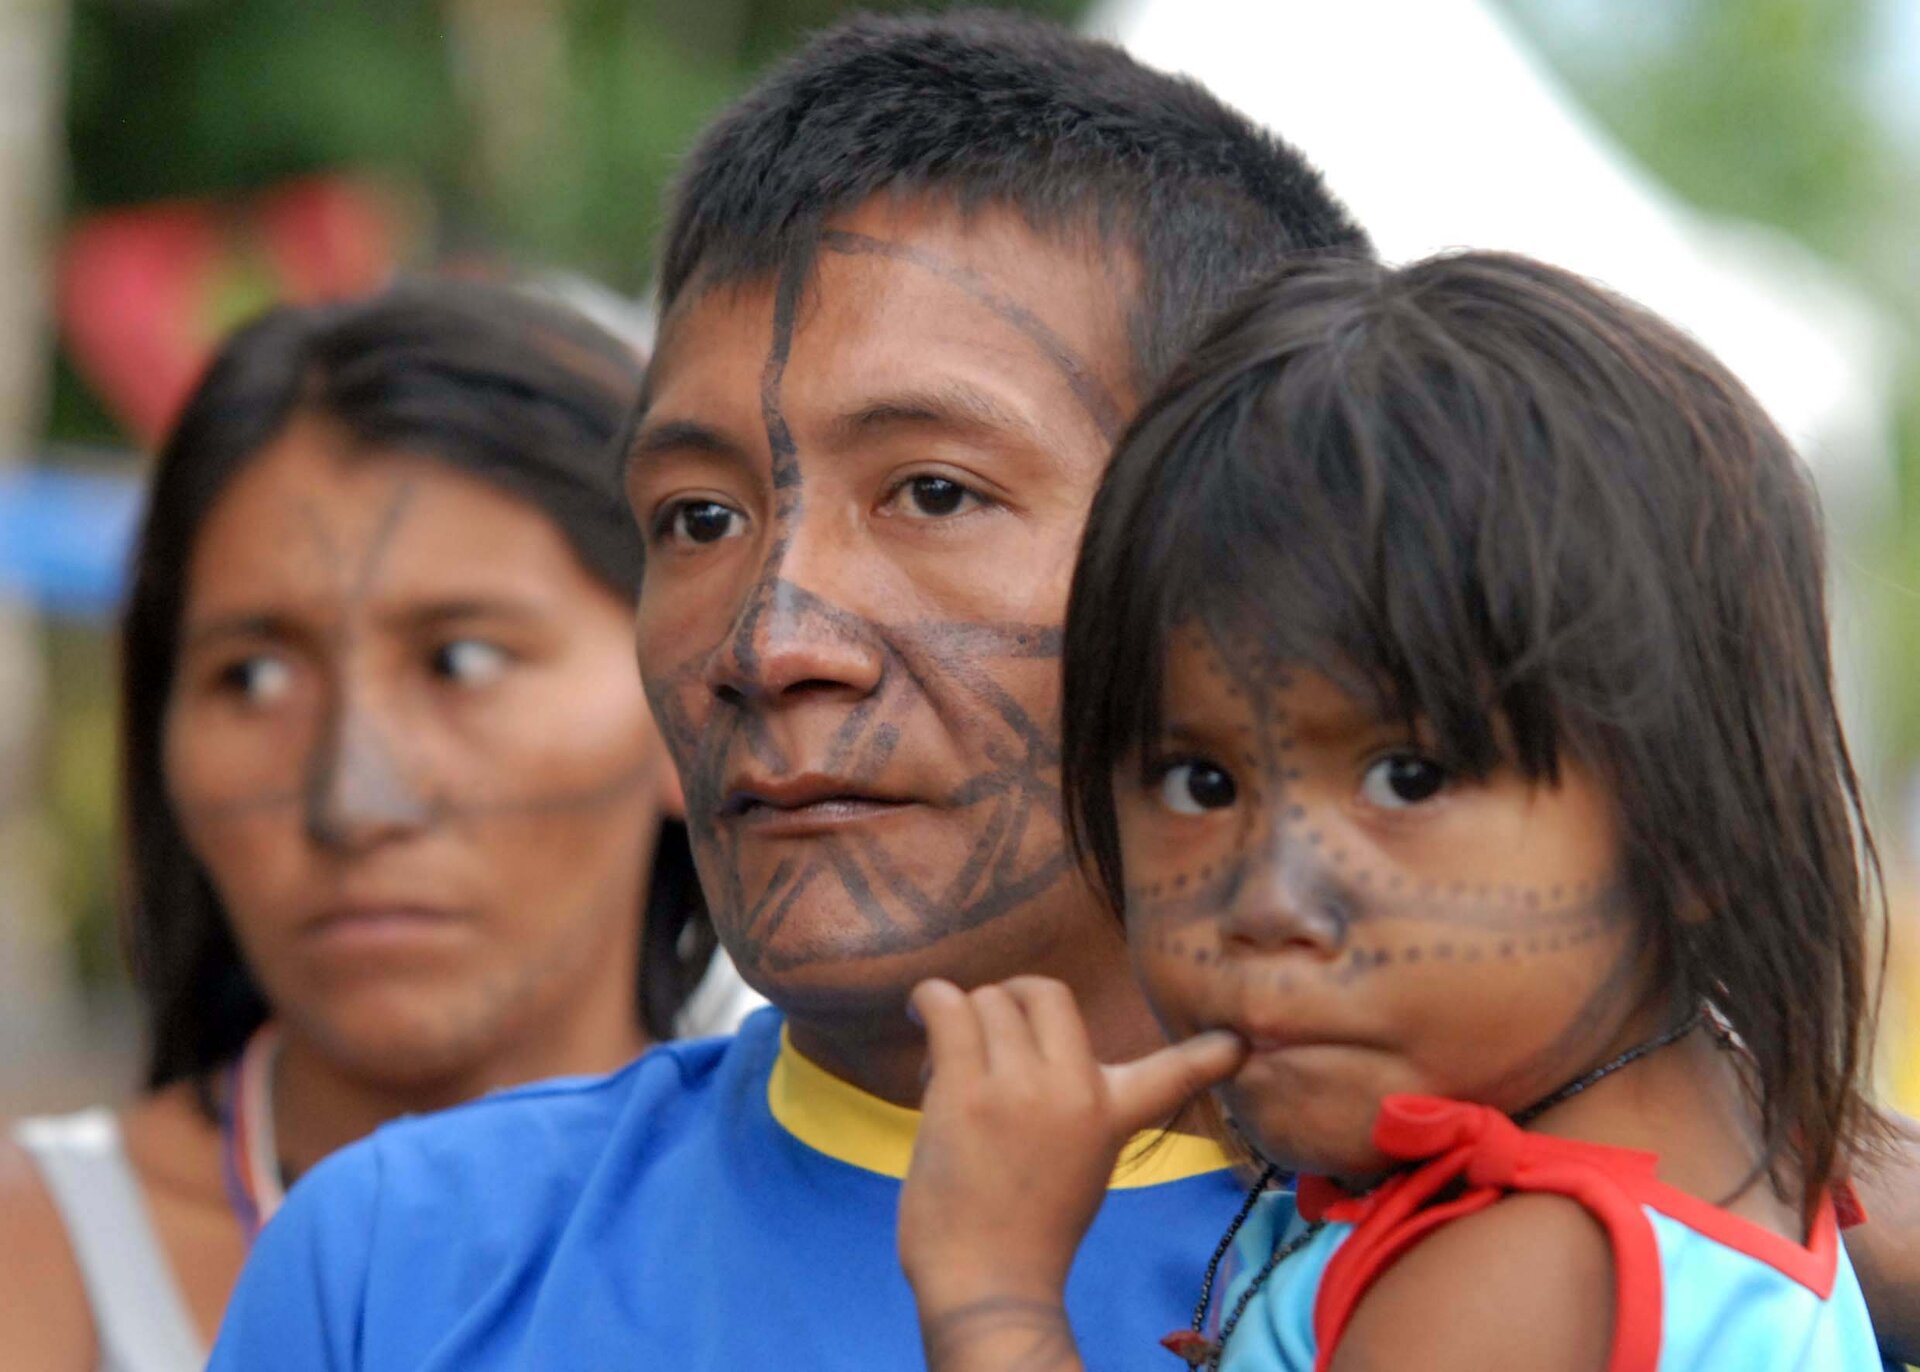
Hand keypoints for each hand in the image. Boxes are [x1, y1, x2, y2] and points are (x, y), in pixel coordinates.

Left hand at [898, 975, 1245, 1317]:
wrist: (991, 1282)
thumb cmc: (1026, 1231)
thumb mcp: (1083, 1163)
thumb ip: (1077, 1107)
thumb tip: (1030, 1050)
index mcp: (1114, 1112)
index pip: (1175, 1072)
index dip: (1209, 1054)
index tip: (1240, 1041)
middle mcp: (1075, 1087)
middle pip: (1044, 991)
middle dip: (1010, 1000)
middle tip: (988, 1037)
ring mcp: (1020, 1085)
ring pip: (988, 998)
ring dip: (962, 1020)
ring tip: (949, 1066)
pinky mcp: (966, 1089)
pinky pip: (948, 1006)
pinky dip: (930, 999)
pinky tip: (922, 1010)